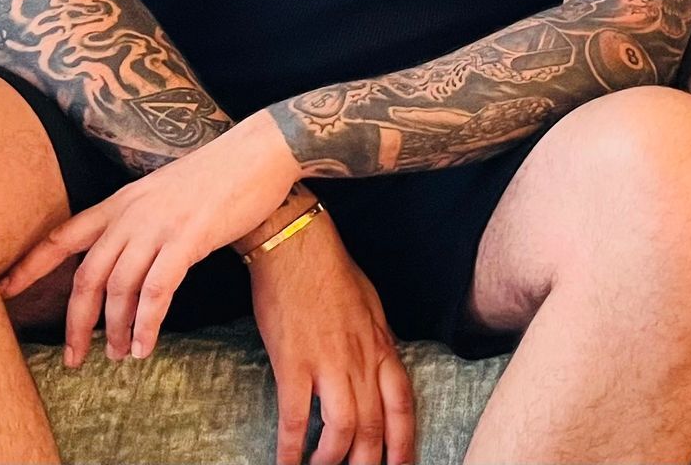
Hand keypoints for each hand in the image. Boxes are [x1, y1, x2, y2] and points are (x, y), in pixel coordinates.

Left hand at [0, 112, 300, 363]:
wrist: (258, 153)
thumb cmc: (217, 175)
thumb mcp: (162, 192)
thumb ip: (138, 220)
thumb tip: (124, 257)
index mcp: (120, 202)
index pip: (61, 237)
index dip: (29, 266)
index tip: (3, 291)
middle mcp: (131, 215)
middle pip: (87, 278)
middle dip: (77, 324)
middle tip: (75, 358)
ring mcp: (158, 226)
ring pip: (121, 289)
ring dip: (117, 329)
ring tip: (121, 355)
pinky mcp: (188, 238)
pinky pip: (157, 291)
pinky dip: (148, 323)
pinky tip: (147, 345)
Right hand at [251, 213, 414, 464]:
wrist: (297, 246)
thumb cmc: (332, 273)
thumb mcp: (370, 307)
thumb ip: (376, 343)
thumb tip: (380, 367)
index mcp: (382, 346)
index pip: (403, 405)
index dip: (405, 443)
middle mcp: (361, 360)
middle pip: (374, 426)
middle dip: (368, 462)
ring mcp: (328, 363)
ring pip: (342, 429)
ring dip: (332, 459)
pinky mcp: (293, 363)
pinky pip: (295, 418)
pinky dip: (291, 448)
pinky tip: (286, 463)